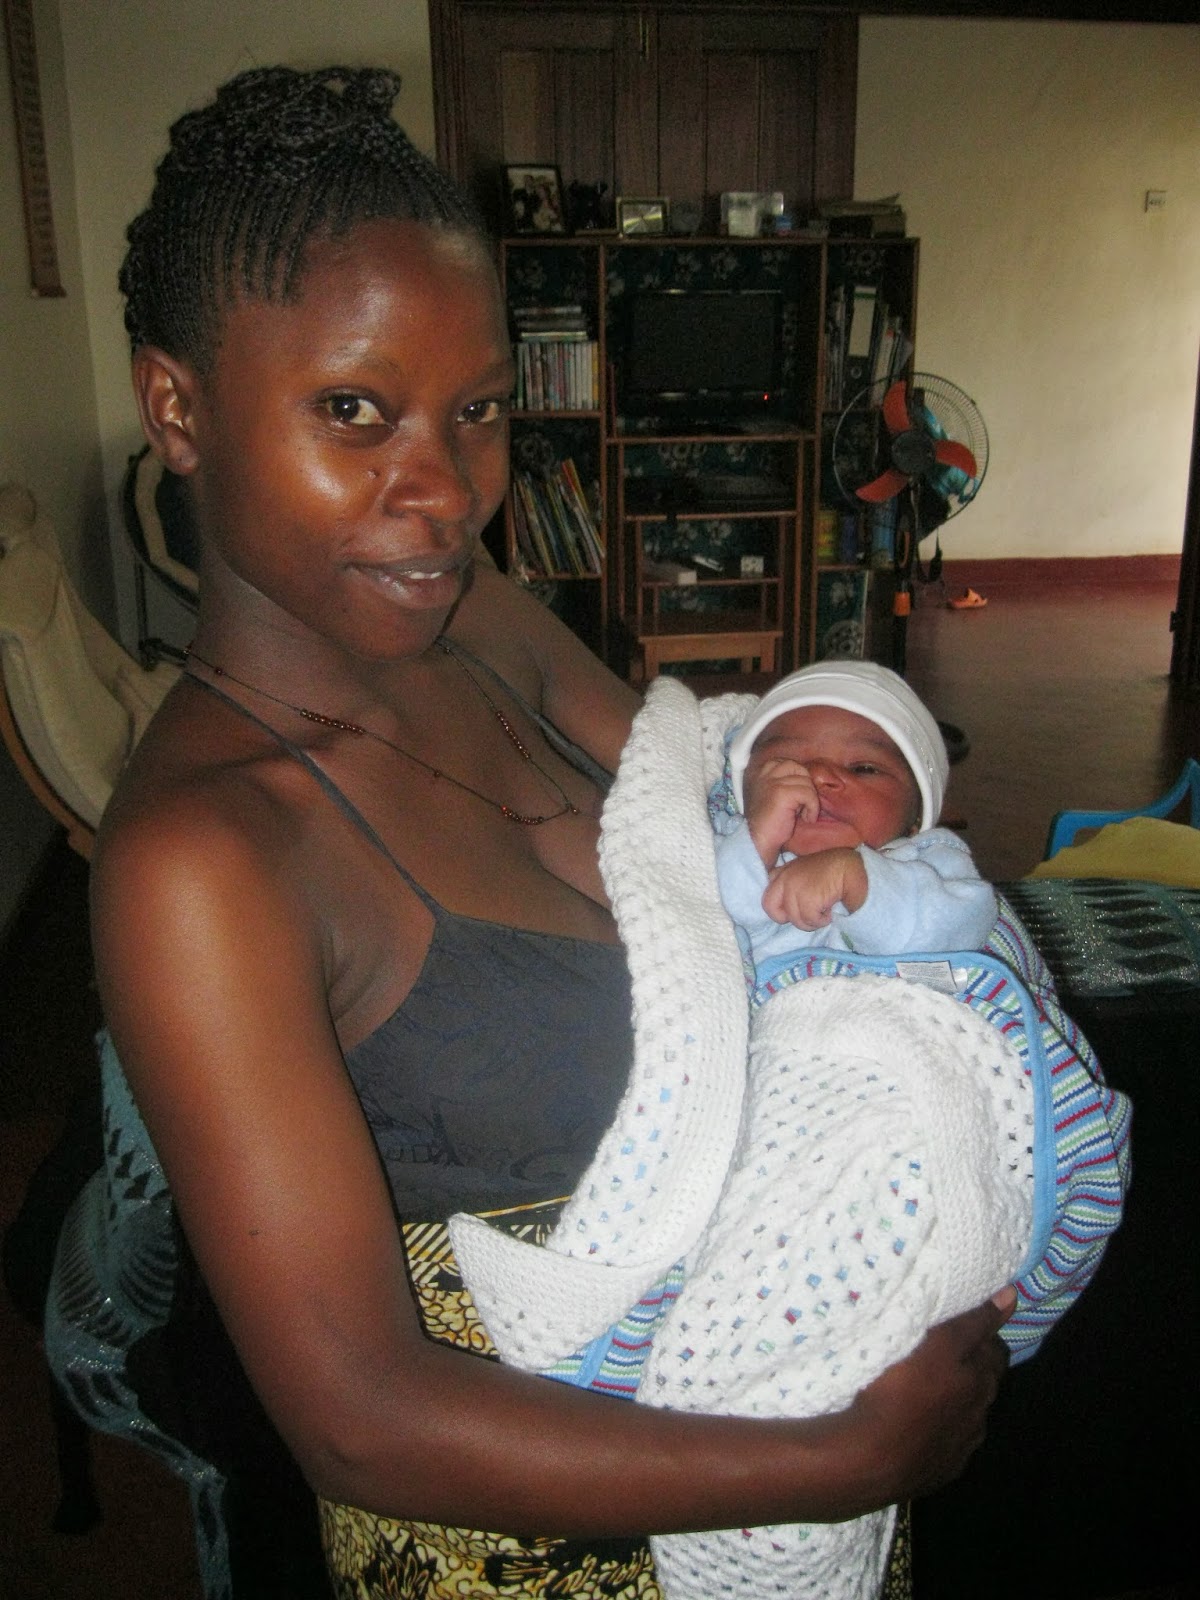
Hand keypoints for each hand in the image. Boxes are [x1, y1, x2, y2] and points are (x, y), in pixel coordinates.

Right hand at [743, 756, 819, 867]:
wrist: (758, 841)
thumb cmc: (768, 822)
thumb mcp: (771, 794)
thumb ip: (782, 781)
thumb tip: (807, 776)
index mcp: (760, 770)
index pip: (789, 763)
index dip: (798, 779)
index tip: (797, 798)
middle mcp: (764, 772)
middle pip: (798, 768)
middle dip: (805, 786)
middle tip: (802, 804)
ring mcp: (772, 781)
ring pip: (806, 781)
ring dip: (810, 800)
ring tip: (803, 814)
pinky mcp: (782, 793)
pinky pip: (808, 793)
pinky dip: (812, 807)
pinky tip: (806, 819)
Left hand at [762, 848, 866, 927]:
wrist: (852, 868)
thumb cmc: (833, 874)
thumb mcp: (806, 875)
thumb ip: (791, 887)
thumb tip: (787, 913)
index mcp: (783, 871)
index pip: (767, 895)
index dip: (780, 907)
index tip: (798, 908)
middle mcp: (784, 877)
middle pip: (769, 907)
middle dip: (788, 916)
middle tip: (808, 913)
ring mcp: (793, 886)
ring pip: (794, 919)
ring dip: (812, 920)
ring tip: (825, 909)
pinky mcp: (806, 897)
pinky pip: (810, 920)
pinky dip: (822, 920)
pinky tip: (830, 910)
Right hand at [840, 1289, 1014, 1511]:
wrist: (871, 1458)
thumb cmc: (901, 1390)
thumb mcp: (938, 1344)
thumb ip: (974, 1322)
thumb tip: (1011, 1296)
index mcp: (981, 1383)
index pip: (995, 1352)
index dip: (983, 1336)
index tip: (965, 1325)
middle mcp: (980, 1417)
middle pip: (985, 1385)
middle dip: (973, 1368)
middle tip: (946, 1353)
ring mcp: (961, 1448)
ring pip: (968, 1416)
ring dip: (957, 1402)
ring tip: (930, 1390)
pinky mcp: (941, 1471)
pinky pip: (949, 1444)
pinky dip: (942, 1431)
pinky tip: (921, 1427)